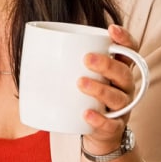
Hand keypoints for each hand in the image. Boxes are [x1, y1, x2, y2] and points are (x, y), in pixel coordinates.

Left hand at [78, 24, 136, 153]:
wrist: (94, 132)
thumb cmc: (84, 96)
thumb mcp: (79, 75)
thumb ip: (66, 61)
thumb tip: (31, 43)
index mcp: (118, 70)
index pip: (129, 51)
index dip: (125, 39)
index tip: (111, 29)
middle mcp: (124, 88)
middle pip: (123, 73)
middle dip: (107, 64)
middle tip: (87, 58)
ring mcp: (121, 108)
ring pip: (118, 97)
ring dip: (100, 89)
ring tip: (80, 83)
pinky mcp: (113, 127)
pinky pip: (110, 124)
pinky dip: (99, 119)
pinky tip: (86, 113)